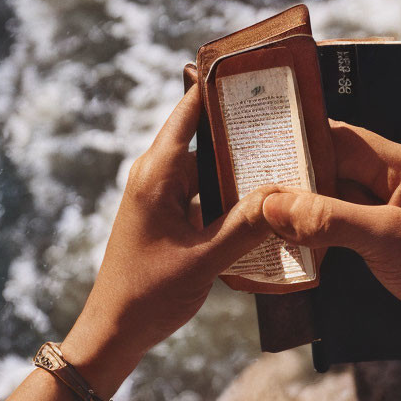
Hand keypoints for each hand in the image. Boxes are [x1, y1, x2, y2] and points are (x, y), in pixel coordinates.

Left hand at [61, 67, 279, 397]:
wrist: (114, 331)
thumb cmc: (147, 295)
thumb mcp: (203, 260)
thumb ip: (245, 226)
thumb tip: (281, 195)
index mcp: (157, 174)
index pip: (188, 113)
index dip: (214, 87)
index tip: (247, 68)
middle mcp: (158, 176)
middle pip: (205, 137)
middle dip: (242, 131)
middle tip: (286, 121)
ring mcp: (164, 194)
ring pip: (209, 166)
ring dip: (239, 166)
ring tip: (282, 158)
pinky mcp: (170, 213)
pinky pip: (206, 190)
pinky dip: (230, 191)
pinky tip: (260, 197)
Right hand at [261, 120, 400, 359]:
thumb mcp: (386, 237)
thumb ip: (331, 219)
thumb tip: (277, 205)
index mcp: (399, 165)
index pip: (340, 138)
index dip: (301, 139)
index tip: (262, 146)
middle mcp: (389, 180)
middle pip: (330, 167)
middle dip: (293, 177)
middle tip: (252, 187)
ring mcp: (384, 208)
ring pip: (331, 196)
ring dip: (301, 207)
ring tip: (262, 213)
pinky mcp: (379, 234)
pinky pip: (338, 222)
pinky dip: (315, 229)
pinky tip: (292, 239)